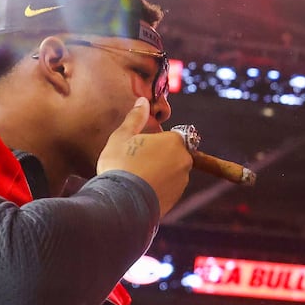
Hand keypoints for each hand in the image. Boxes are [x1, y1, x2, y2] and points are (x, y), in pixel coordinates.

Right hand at [97, 98, 192, 214]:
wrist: (122, 202)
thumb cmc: (120, 165)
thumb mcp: (121, 137)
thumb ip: (135, 118)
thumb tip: (143, 101)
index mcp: (174, 142)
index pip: (172, 136)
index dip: (157, 140)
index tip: (142, 147)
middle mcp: (184, 160)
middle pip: (174, 154)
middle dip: (160, 156)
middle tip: (137, 162)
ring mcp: (182, 181)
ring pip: (172, 171)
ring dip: (160, 172)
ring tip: (137, 178)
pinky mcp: (177, 198)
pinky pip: (169, 188)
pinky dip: (159, 187)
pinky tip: (141, 190)